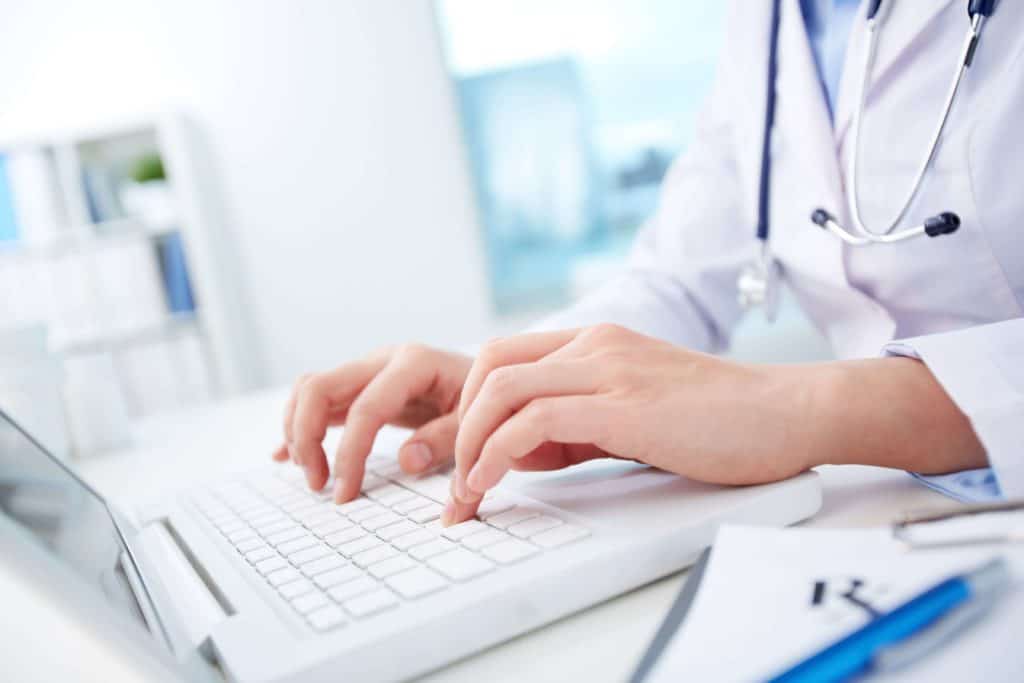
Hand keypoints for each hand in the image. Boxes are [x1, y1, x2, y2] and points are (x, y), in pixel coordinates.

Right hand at [272, 345, 472, 501]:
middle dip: (306, 437)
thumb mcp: (478, 422)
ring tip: (313, 476)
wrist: (493, 380)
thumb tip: (407, 460)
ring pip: (310, 390)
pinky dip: (298, 426)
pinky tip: (286, 457)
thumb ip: (446, 439)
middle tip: (318, 484)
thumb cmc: (487, 402)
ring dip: (298, 431)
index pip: (365, 408)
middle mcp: (383, 360)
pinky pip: (318, 399)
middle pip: (319, 387)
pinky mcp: (362, 385)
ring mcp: (368, 369)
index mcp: (414, 363)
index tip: (345, 493)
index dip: (350, 454)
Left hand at [444, 324, 814, 524]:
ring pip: (503, 388)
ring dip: (470, 444)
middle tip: (455, 480)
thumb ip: (575, 428)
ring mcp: (610, 369)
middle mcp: (596, 344)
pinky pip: (535, 420)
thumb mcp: (632, 416)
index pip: (504, 358)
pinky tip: (492, 482)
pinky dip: (499, 452)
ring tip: (467, 491)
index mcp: (596, 342)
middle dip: (458, 425)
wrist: (788, 412)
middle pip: (490, 367)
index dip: (471, 407)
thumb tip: (518, 454)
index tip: (465, 459)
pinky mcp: (625, 405)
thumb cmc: (719, 420)